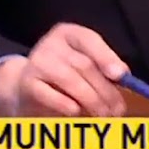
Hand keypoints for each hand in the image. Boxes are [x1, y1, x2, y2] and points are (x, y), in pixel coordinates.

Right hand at [0, 23, 128, 116]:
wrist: (25, 87)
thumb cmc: (62, 76)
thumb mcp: (82, 65)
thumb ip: (102, 67)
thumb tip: (124, 76)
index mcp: (68, 33)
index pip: (90, 39)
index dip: (106, 57)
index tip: (121, 75)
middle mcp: (51, 43)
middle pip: (84, 65)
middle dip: (105, 89)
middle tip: (117, 109)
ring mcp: (37, 62)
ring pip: (71, 80)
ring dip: (91, 100)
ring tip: (103, 114)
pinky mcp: (28, 83)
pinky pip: (51, 96)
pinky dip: (67, 105)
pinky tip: (77, 112)